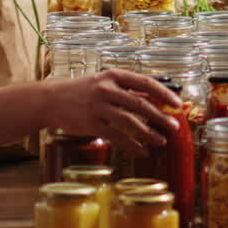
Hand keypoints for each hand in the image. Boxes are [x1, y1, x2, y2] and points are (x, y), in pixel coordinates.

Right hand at [46, 70, 181, 156]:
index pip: (145, 82)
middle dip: (160, 117)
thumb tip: (153, 99)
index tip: (177, 104)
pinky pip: (117, 137)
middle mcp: (106, 89)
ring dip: (149, 134)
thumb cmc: (80, 90)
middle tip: (173, 127)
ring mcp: (98, 107)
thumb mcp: (103, 83)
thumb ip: (126, 90)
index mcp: (112, 75)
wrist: (50, 100)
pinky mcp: (92, 124)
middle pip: (140, 104)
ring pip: (130, 123)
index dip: (164, 93)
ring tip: (161, 141)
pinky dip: (132, 146)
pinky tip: (142, 151)